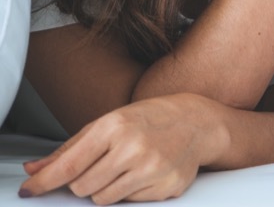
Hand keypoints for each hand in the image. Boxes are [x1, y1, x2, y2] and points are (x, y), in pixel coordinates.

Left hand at [17, 94, 216, 203]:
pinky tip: (144, 173)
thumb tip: (33, 169)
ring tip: (124, 168)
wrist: (196, 122)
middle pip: (81, 187)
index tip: (30, 190)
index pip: (68, 164)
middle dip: (84, 181)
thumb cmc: (149, 119)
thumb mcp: (108, 123)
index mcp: (115, 126)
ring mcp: (152, 168)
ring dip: (105, 189)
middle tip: (102, 165)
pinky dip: (130, 192)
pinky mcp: (166, 186)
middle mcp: (134, 147)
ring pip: (102, 199)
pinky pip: (129, 203)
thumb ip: (69, 149)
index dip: (44, 181)